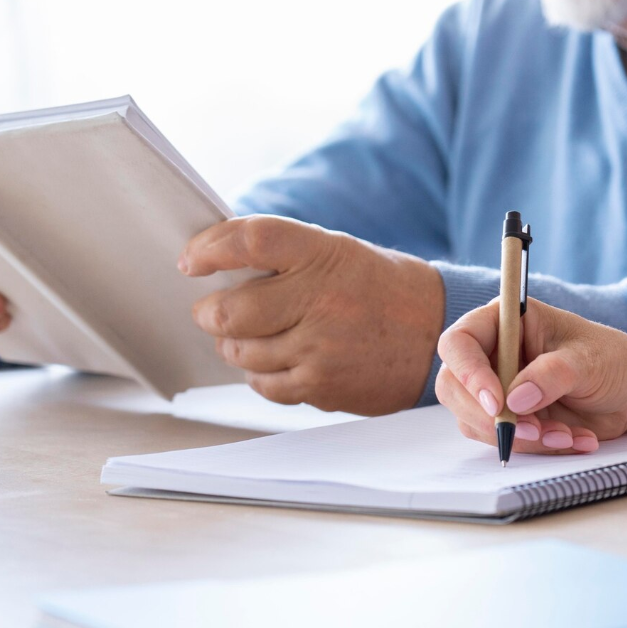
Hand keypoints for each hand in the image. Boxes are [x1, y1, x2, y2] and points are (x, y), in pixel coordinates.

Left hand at [180, 215, 443, 414]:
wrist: (435, 333)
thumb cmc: (381, 288)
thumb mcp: (339, 253)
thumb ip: (285, 256)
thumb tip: (216, 265)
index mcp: (324, 254)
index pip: (250, 241)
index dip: (210, 248)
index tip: (191, 260)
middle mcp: (321, 300)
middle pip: (230, 311)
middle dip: (210, 312)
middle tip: (213, 309)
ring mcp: (320, 348)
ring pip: (240, 352)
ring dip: (234, 344)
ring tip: (253, 335)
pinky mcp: (321, 386)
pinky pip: (263, 384)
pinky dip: (258, 372)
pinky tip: (277, 358)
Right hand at [435, 298, 626, 454]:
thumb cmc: (614, 360)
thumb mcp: (589, 362)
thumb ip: (551, 375)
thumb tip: (514, 400)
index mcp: (507, 321)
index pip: (460, 342)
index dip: (469, 372)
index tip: (496, 402)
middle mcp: (494, 352)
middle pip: (454, 386)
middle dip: (488, 415)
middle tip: (530, 430)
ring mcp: (498, 387)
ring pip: (475, 419)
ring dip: (518, 436)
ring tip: (564, 434)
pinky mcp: (509, 418)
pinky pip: (501, 439)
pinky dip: (533, 447)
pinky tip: (570, 438)